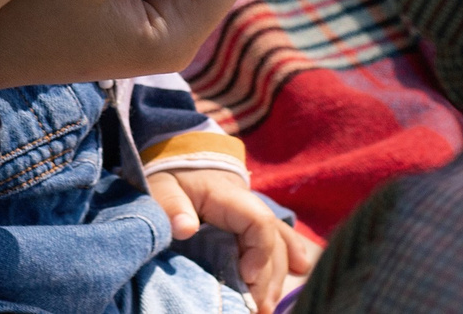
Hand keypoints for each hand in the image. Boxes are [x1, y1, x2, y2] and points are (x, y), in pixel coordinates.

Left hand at [147, 167, 321, 313]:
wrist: (182, 163)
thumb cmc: (173, 178)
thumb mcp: (163, 187)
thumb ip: (171, 205)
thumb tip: (185, 228)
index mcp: (229, 196)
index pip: (259, 221)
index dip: (259, 251)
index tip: (245, 277)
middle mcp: (249, 207)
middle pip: (273, 242)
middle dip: (268, 278)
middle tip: (256, 307)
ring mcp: (253, 216)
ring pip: (278, 246)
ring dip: (276, 277)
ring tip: (266, 306)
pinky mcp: (252, 226)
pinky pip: (278, 239)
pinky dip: (289, 256)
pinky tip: (300, 271)